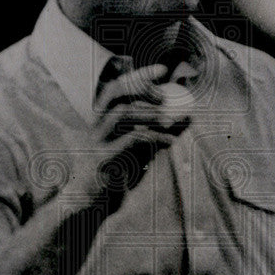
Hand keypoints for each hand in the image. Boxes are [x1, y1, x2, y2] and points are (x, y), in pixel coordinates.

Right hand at [62, 64, 192, 206]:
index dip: (139, 75)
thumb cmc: (116, 177)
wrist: (92, 204)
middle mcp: (96, 125)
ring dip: (151, 113)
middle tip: (165, 95)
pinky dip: (154, 137)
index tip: (162, 70)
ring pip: (123, 113)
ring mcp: (98, 140)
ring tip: (172, 120)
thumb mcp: (137, 151)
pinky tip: (170, 142)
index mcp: (101, 120)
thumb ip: (154, 134)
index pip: (116, 87)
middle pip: (116, 92)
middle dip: (142, 87)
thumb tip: (182, 117)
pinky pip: (131, 140)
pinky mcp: (104, 157)